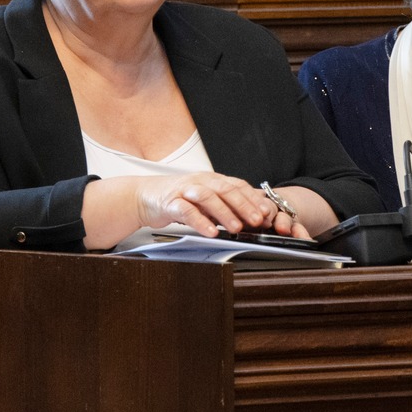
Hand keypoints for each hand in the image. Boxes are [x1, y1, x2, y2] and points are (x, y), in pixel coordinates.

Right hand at [135, 172, 307, 238]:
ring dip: (224, 213)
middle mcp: (200, 181)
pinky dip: (200, 221)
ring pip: (208, 198)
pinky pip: (187, 211)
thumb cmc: (178, 198)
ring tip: (237, 228)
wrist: (144, 196)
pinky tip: (210, 232)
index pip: (237, 185)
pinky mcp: (170, 202)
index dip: (253, 198)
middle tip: (257, 220)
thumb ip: (226, 204)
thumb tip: (253, 212)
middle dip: (244, 205)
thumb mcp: (205, 199)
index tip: (267, 212)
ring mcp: (185, 190)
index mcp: (212, 179)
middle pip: (226, 189)